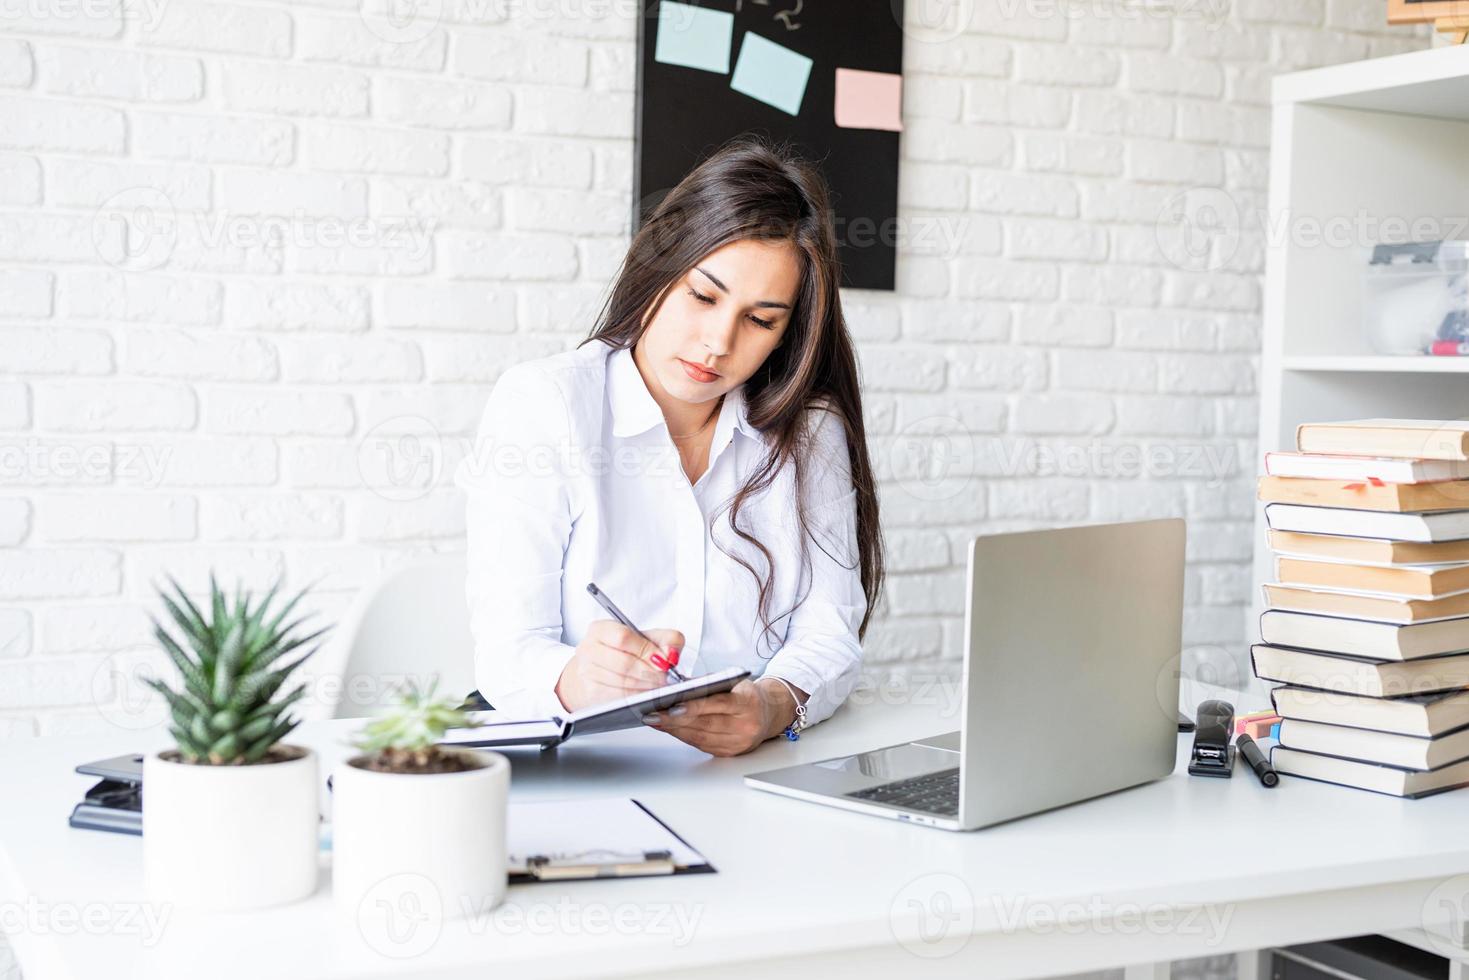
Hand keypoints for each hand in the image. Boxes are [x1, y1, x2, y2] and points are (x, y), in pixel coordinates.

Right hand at [554, 619, 683, 713]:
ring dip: (645, 688)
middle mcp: (588, 649)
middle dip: (650, 673)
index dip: (647, 651)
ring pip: (621, 683)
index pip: (623, 638)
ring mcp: (586, 672)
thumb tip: (672, 655)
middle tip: (666, 679)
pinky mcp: (590, 693)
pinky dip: (636, 699)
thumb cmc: (627, 652)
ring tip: (659, 688)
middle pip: (623, 663)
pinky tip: (646, 696)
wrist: (598, 671)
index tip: (664, 661)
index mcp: (601, 629)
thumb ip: (667, 640)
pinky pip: (617, 698)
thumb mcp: (648, 639)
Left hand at [643, 678, 803, 756]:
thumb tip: (675, 687)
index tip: (671, 706)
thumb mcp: (732, 682)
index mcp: (748, 703)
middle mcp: (745, 725)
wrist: (768, 713)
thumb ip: (707, 684)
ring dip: (675, 729)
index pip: (717, 704)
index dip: (693, 707)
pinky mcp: (730, 753)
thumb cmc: (746, 695)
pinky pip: (702, 746)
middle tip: (653, 715)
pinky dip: (683, 736)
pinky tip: (670, 729)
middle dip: (675, 720)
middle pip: (706, 724)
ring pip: (701, 738)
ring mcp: (739, 742)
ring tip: (655, 720)